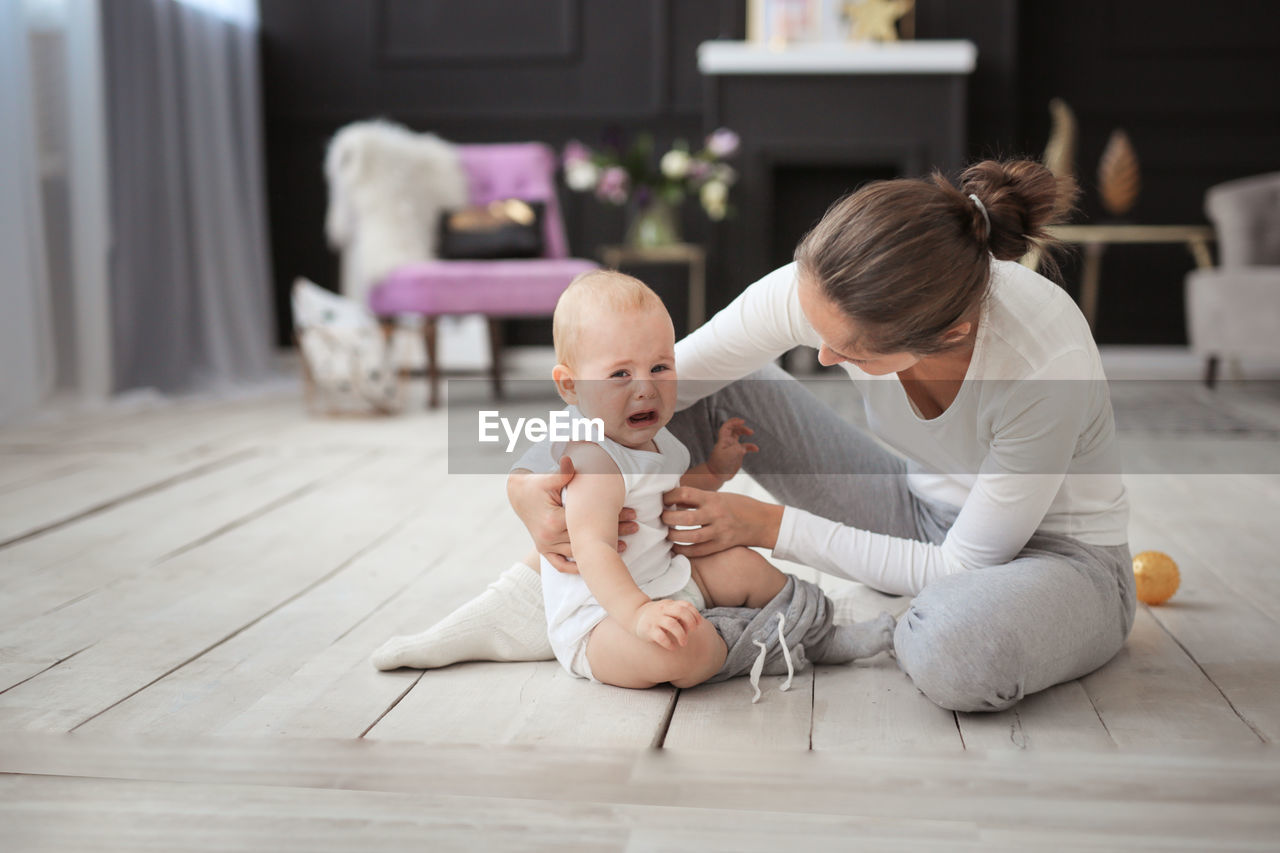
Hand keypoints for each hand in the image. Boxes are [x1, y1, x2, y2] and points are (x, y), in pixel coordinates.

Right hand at [508, 455, 638, 572]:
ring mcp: (545, 545)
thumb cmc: (536, 482)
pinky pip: (560, 564)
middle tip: (635, 527)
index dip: (613, 519)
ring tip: (625, 544)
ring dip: (601, 551)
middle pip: (588, 540)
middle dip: (614, 533)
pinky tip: (595, 565)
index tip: (631, 513)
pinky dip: (576, 567)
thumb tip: (570, 462)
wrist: (517, 492)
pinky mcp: (543, 548)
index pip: (590, 523)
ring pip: (579, 554)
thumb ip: (561, 473)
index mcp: (553, 521)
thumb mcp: (547, 477)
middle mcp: (549, 538)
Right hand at [634, 599, 701, 650]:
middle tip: (692, 631)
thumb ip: (679, 614)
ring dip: (681, 634)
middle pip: (680, 611)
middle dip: (690, 622)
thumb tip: (694, 624)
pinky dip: (668, 643)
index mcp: (669, 604)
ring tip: (683, 643)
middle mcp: (662, 610)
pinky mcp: (648, 630)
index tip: (698, 624)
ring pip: (671, 624)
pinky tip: (672, 647)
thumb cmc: (656, 616)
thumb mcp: (667, 610)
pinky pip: (660, 636)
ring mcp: (655, 619)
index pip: (685, 605)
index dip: (695, 614)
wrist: (634, 616)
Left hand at [660, 486, 783, 556]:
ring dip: (673, 536)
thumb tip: (673, 501)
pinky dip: (684, 550)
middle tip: (661, 518)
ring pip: (690, 537)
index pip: (685, 494)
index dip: (669, 496)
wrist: (763, 522)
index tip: (663, 500)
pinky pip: (698, 551)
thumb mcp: (719, 496)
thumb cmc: (738, 506)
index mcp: (713, 498)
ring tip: (667, 533)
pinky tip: (676, 547)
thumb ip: (698, 499)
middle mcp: (716, 514)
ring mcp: (719, 531)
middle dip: (668, 518)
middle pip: (685, 517)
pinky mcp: (722, 545)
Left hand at [705, 417, 758, 483]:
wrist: (717, 475)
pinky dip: (751, 446)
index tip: (742, 421)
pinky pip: (745, 447)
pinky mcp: (737, 454)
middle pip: (734, 429)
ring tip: (751, 433)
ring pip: (739, 436)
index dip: (733, 422)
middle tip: (749, 431)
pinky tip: (756, 449)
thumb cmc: (719, 465)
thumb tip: (741, 448)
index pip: (727, 427)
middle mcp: (728, 442)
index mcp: (723, 440)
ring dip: (745, 432)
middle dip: (741, 427)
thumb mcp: (727, 456)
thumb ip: (735, 450)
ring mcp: (733, 448)